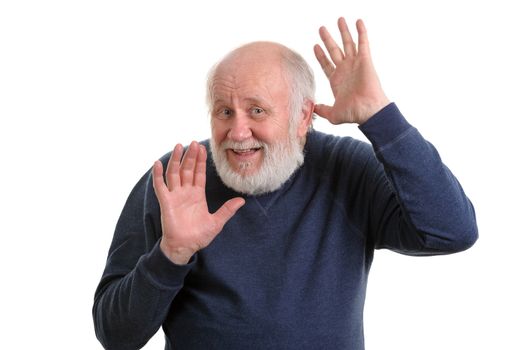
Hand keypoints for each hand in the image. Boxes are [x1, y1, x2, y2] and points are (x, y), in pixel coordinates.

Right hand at [152, 141, 244, 264]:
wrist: (185, 247)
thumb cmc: (199, 236)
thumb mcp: (217, 222)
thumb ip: (227, 210)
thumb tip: (242, 201)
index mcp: (197, 195)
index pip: (199, 173)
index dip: (200, 161)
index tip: (202, 148)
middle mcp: (186, 192)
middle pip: (187, 170)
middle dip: (190, 156)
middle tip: (193, 142)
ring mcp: (175, 196)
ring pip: (174, 173)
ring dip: (176, 160)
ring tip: (179, 146)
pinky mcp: (166, 202)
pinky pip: (160, 186)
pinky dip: (158, 175)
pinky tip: (157, 163)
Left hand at [314, 17, 389, 124]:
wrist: (367, 111)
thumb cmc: (353, 114)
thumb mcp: (332, 114)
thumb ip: (322, 110)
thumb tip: (313, 108)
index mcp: (337, 80)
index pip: (327, 64)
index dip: (321, 55)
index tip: (315, 45)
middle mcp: (346, 70)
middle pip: (335, 50)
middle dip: (328, 39)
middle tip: (321, 28)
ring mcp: (355, 64)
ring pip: (348, 43)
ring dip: (344, 31)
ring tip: (339, 19)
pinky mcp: (365, 60)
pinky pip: (363, 43)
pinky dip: (361, 32)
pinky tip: (358, 21)